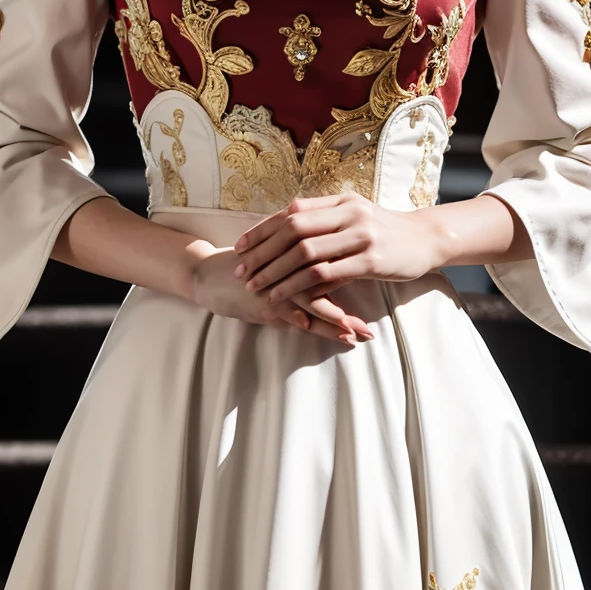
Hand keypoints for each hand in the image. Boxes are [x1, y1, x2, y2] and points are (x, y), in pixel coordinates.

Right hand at [186, 241, 375, 345]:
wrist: (205, 273)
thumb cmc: (246, 269)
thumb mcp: (278, 264)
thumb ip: (305, 268)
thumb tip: (338, 275)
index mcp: (297, 256)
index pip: (336, 264)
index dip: (360, 275)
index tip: (385, 287)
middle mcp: (290, 268)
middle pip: (330, 283)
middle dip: (353, 305)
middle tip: (376, 323)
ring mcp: (276, 284)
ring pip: (311, 299)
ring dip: (334, 319)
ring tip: (357, 333)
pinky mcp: (259, 298)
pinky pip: (284, 308)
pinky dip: (299, 317)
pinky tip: (312, 327)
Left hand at [232, 195, 445, 307]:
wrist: (428, 239)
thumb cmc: (387, 231)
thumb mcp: (356, 215)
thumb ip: (325, 219)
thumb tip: (286, 227)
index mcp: (340, 201)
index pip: (291, 212)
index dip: (262, 229)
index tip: (239, 246)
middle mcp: (348, 214)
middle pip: (292, 230)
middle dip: (262, 251)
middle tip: (240, 270)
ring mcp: (360, 236)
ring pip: (305, 253)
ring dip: (276, 271)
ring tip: (256, 286)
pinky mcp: (370, 261)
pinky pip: (326, 274)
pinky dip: (300, 285)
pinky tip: (284, 295)